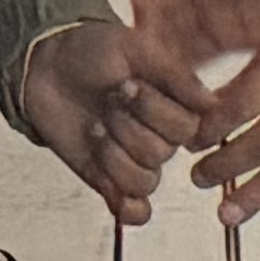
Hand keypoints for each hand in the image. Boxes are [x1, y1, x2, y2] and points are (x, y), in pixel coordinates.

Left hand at [15, 18, 212, 224]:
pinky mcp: (108, 179)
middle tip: (106, 102)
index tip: (126, 85)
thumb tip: (212, 103)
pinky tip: (112, 189)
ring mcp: (134, 160)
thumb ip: (175, 76)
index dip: (153, 110)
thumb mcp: (135, 48)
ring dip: (113, 156)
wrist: (47, 64)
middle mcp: (159, 137)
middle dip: (125, 126)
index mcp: (175, 106)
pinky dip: (127, 207)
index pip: (186, 128)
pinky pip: (135, 212)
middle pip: (161, 154)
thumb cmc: (92, 51)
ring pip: (145, 182)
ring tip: (94, 128)